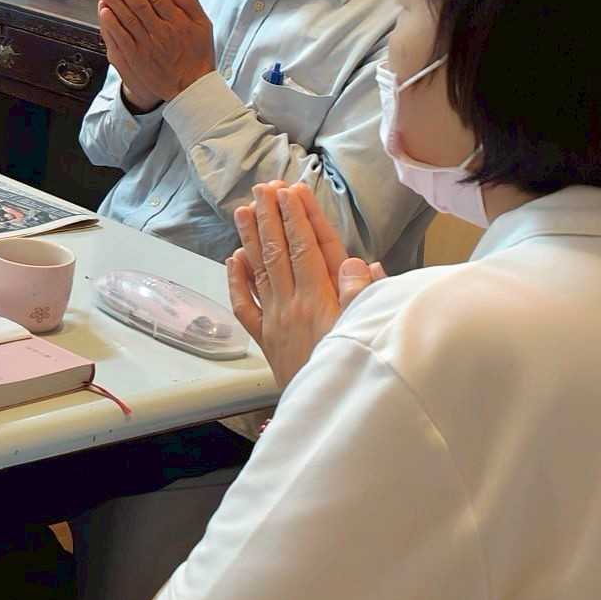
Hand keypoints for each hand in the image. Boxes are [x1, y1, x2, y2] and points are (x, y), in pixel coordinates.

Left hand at [97, 0, 215, 110]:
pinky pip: (118, 38)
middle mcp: (158, 34)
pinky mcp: (132, 59)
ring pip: (124, 19)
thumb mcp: (203, 25)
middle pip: (135, 4)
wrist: (189, 88)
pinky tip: (102, 9)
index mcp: (175, 23)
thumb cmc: (196, 54)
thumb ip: (189, 2)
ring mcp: (143, 47)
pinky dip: (109, 23)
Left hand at [227, 181, 385, 386]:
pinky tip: (233, 259)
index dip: (297, 217)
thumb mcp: (366, 330)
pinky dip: (238, 280)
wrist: (328, 411)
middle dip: (271, 217)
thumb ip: (363, 296)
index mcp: (320, 300)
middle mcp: (293, 305)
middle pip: (278, 252)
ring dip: (250, 238)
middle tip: (263, 188)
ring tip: (243, 210)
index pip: (306, 248)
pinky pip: (246, 305)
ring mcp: (276, 320)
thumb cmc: (353, 369)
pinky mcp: (265, 337)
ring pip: (259, 271)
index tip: (290, 192)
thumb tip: (359, 262)